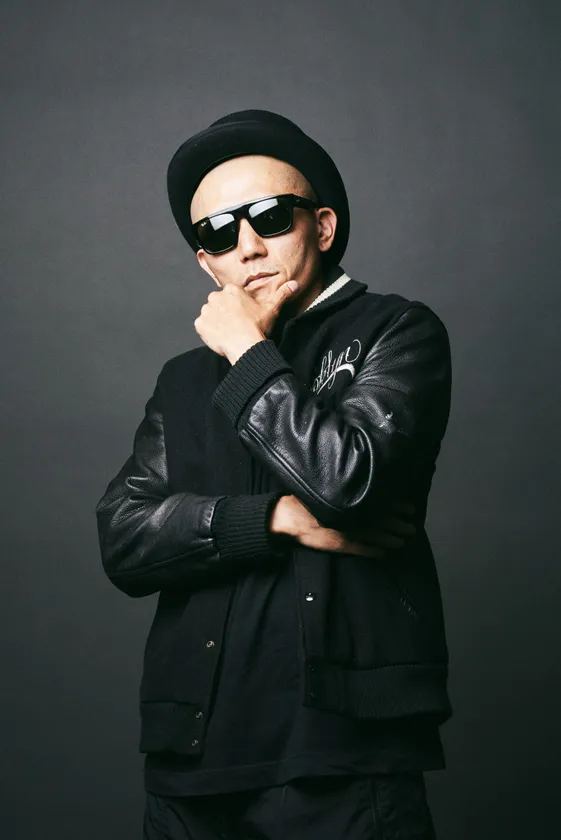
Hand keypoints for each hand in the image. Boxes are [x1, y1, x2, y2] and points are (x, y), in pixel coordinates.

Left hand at [194, 278, 298, 362]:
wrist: (245, 344)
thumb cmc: (257, 326)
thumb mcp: (272, 309)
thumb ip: (282, 294)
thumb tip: (295, 284)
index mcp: (232, 291)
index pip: (231, 296)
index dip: (237, 307)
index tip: (242, 317)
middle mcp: (216, 297)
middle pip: (218, 303)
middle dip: (224, 313)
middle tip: (235, 325)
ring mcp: (206, 310)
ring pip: (209, 314)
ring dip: (215, 322)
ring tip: (228, 332)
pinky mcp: (200, 324)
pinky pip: (202, 327)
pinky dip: (208, 332)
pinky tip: (219, 337)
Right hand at [270, 495, 417, 557]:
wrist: (289, 515)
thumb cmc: (310, 499)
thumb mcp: (332, 489)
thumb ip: (352, 490)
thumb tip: (373, 488)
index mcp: (353, 499)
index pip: (382, 501)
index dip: (398, 506)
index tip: (410, 508)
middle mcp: (354, 514)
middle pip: (383, 519)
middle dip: (399, 524)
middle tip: (412, 528)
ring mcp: (348, 530)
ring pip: (375, 535)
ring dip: (390, 539)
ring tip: (402, 542)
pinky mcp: (340, 544)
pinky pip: (361, 549)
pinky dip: (373, 552)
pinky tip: (382, 554)